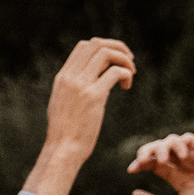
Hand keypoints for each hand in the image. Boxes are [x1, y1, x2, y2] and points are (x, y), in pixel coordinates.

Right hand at [24, 38, 134, 194]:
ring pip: (107, 54)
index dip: (104, 47)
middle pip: (96, 44)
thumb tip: (89, 80)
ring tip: (131, 74)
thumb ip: (73, 88)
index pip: (84, 46)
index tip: (115, 60)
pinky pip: (116, 72)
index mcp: (62, 77)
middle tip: (129, 62)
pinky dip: (126, 75)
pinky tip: (127, 86)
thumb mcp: (63, 103)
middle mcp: (70, 77)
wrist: (62, 150)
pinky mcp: (94, 96)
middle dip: (118, 48)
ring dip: (124, 59)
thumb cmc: (65, 132)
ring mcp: (81, 86)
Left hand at [127, 133, 193, 194]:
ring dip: (161, 147)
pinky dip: (179, 144)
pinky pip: (189, 139)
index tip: (131, 170)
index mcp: (178, 178)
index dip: (140, 163)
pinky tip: (179, 158)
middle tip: (141, 161)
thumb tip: (134, 193)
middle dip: (146, 151)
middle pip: (159, 149)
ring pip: (172, 140)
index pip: (153, 163)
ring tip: (162, 160)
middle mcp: (186, 166)